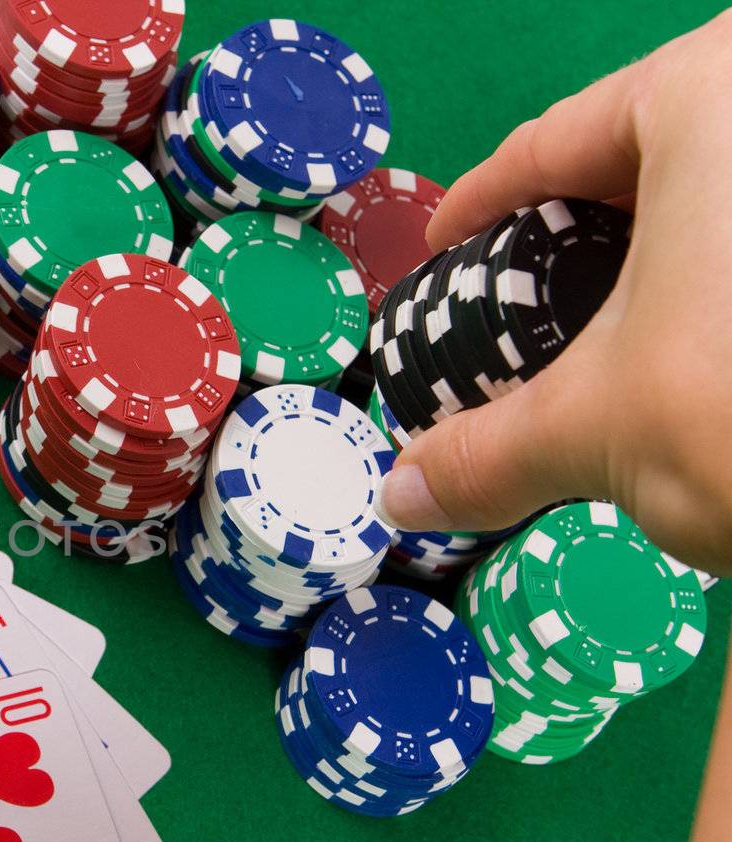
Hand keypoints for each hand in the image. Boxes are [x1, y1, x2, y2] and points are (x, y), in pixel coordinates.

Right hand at [376, 11, 731, 573]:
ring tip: (616, 344)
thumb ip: (485, 452)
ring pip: (729, 196)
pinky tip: (715, 357)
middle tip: (525, 308)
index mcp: (712, 93)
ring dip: (671, 263)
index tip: (448, 248)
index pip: (554, 140)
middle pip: (653, 155)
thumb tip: (398, 492)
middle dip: (585, 234)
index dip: (483, 204)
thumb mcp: (598, 429)